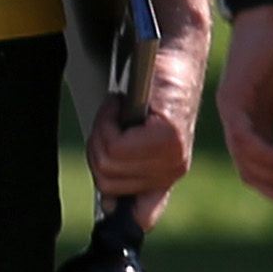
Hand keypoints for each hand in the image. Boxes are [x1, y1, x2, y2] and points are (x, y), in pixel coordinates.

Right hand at [88, 27, 207, 222]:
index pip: (142, 218)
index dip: (119, 210)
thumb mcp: (135, 136)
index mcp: (164, 176)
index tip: (108, 207)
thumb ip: (125, 170)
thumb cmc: (150, 91)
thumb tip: (108, 207)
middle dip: (98, 149)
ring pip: (108, 162)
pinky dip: (107, 120)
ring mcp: (172, 156)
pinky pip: (115, 145)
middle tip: (111, 123)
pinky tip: (119, 104)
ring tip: (117, 111)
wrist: (174, 53)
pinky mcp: (167, 137)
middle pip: (107, 183)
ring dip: (102, 130)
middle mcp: (171, 172)